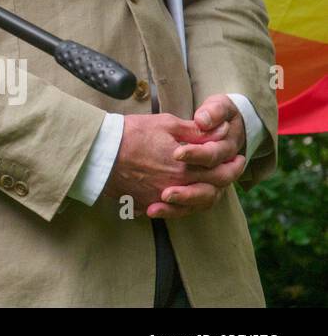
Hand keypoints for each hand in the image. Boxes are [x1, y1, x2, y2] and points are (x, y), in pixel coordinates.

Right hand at [101, 112, 242, 218]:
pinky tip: (184, 196)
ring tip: (211, 184)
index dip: (233, 162)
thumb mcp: (165, 124)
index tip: (237, 156)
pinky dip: (184, 205)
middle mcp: (179, 186)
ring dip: (209, 193)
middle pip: (213, 188)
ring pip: (197, 203)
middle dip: (227, 178)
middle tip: (233, 168)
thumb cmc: (132, 133)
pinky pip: (174, 211)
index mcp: (187, 166)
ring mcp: (164, 198)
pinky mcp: (148, 204)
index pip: (221, 169)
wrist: (100, 152)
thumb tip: (220, 130)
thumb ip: (195, 131)